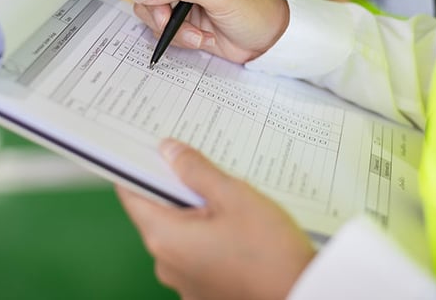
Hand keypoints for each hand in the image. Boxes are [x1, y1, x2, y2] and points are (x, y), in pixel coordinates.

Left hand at [117, 139, 315, 299]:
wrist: (304, 297)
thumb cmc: (270, 252)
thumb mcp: (234, 196)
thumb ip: (196, 171)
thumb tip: (168, 151)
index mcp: (164, 238)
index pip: (130, 194)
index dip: (137, 167)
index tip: (151, 149)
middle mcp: (165, 264)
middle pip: (157, 213)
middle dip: (177, 189)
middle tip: (203, 167)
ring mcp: (183, 283)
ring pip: (180, 234)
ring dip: (197, 215)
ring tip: (229, 200)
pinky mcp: (203, 292)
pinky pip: (195, 256)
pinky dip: (208, 238)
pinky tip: (237, 229)